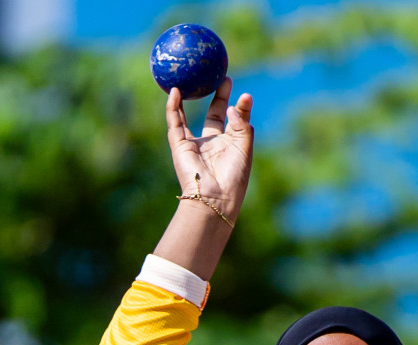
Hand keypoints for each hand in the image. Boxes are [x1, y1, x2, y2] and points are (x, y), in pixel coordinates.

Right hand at [165, 78, 252, 222]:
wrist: (215, 196)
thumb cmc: (234, 175)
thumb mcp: (244, 147)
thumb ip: (241, 123)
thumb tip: (233, 105)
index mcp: (229, 147)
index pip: (234, 121)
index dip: (240, 107)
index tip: (245, 94)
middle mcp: (211, 145)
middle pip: (214, 116)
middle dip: (219, 97)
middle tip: (223, 77)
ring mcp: (194, 145)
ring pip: (189, 117)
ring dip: (191, 98)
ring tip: (197, 76)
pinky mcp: (179, 146)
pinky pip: (174, 123)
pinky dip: (173, 107)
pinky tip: (176, 91)